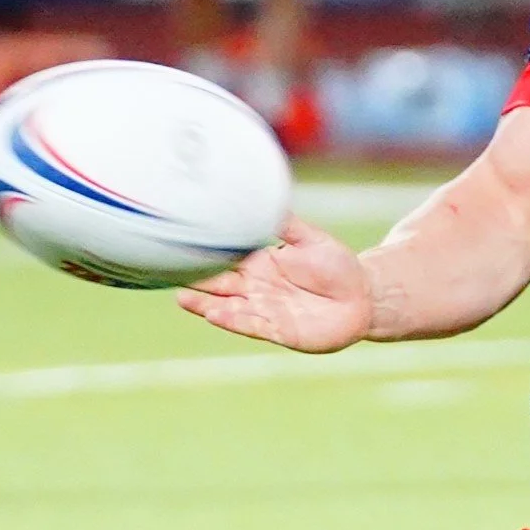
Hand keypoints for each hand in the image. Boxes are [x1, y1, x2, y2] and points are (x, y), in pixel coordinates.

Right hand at [176, 218, 375, 352]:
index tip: (177, 247)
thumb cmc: (337, 266)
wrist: (363, 296)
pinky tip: (214, 315)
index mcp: (261, 265)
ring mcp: (266, 311)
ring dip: (206, 305)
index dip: (203, 256)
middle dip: (196, 282)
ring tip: (183, 298)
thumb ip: (286, 225)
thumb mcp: (311, 239)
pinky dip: (234, 320)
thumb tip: (264, 198)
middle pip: (219, 286)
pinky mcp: (280, 331)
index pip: (226, 260)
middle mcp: (257, 289)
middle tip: (166, 275)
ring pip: (229, 308)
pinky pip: (252, 325)